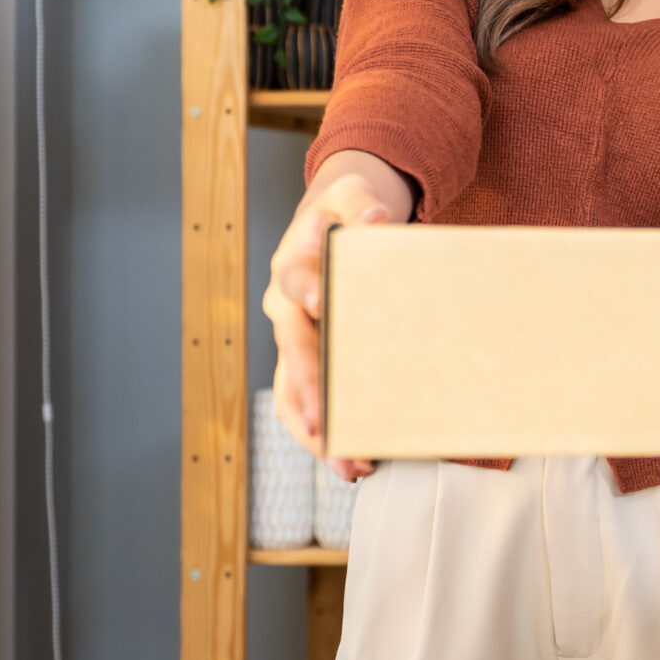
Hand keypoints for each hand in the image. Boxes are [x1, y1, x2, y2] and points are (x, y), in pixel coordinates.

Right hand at [265, 151, 410, 477]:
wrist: (333, 221)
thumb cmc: (346, 211)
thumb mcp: (354, 194)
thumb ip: (361, 204)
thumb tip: (373, 217)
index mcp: (293, 264)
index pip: (295, 281)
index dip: (307, 293)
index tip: (321, 306)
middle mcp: (285, 307)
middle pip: (292, 352)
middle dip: (310, 391)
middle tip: (328, 425)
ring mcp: (294, 339)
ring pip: (293, 391)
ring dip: (317, 430)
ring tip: (348, 465)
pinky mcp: (309, 361)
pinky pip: (306, 404)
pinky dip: (325, 435)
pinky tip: (353, 462)